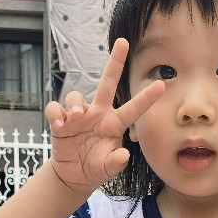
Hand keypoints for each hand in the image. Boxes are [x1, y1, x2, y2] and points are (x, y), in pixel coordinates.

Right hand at [45, 38, 164, 192]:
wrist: (74, 175)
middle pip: (107, 83)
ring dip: (75, 104)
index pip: (133, 109)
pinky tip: (59, 125)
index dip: (146, 98)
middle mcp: (98, 114)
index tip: (161, 85)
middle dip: (115, 62)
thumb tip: (124, 155)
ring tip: (77, 117)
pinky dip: (56, 114)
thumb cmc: (96, 167)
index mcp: (114, 124)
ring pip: (76, 97)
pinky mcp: (61, 122)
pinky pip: (55, 109)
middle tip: (123, 42)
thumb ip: (116, 162)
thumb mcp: (108, 169)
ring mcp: (79, 116)